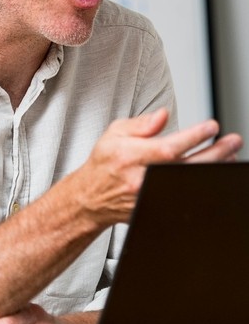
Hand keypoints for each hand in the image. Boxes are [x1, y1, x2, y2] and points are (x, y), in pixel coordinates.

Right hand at [77, 108, 242, 225]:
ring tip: (230, 155)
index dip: (194, 137)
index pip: (168, 146)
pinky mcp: (154, 207)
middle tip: (232, 141)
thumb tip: (163, 115)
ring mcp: (149, 196)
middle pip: (185, 167)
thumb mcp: (115, 133)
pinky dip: (200, 185)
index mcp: (130, 156)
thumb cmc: (105, 163)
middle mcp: (141, 178)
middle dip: (214, 153)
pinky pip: (183, 197)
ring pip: (188, 183)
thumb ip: (141, 124)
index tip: (211, 127)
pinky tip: (214, 175)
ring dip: (213, 169)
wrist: (91, 197)